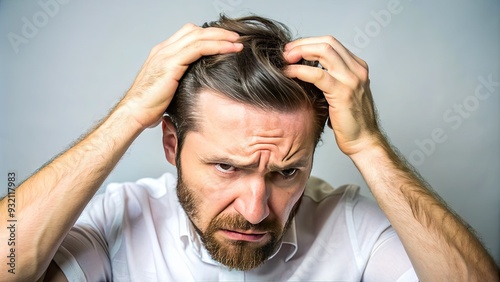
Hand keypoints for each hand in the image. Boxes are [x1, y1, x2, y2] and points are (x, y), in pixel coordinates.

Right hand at [119, 24, 242, 128]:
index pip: (188, 35)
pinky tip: (230, 49)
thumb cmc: (149, 107)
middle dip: (218, 32)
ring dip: (221, 37)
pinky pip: (198, 48)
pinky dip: (217, 46)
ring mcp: (166, 54)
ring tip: (237, 42)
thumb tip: (195, 85)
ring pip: (199, 36)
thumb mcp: (168, 89)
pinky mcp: (171, 64)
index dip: (208, 35)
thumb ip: (180, 81)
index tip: (225, 41)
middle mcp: (164, 50)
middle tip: (235, 38)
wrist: (134, 113)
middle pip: (195, 31)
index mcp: (163, 54)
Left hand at [283, 36, 381, 155]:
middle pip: (327, 42)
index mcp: (357, 67)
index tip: (291, 50)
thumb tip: (304, 70)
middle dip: (302, 44)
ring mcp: (352, 79)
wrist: (363, 141)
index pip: (331, 43)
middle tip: (285, 52)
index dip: (308, 43)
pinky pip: (317, 74)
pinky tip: (288, 73)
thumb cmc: (349, 122)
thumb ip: (329, 79)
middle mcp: (357, 69)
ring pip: (323, 51)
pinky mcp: (342, 92)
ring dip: (300, 52)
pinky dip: (299, 70)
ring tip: (285, 60)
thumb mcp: (340, 93)